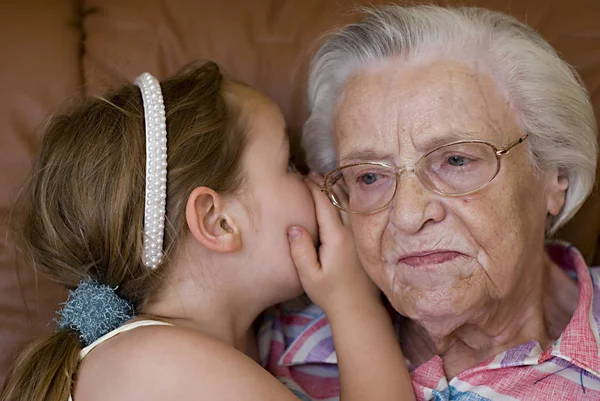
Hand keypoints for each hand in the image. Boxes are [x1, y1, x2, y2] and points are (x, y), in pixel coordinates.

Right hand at [287, 173, 379, 315]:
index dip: (312, 188)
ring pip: (350, 202)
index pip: (324, 203)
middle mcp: (352, 230)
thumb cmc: (330, 293)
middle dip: (324, 183)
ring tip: (323, 178)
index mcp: (337, 237)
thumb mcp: (309, 277)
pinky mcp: (364, 238)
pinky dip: (346, 198)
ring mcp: (361, 233)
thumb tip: (293, 227)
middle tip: (308, 173)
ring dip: (336, 188)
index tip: (300, 177)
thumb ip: (300, 251)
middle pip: (338, 197)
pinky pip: (356, 210)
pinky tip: (339, 195)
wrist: (358, 307)